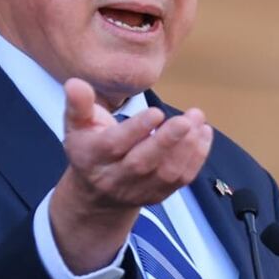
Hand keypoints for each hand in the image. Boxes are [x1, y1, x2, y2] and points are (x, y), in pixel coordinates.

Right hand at [49, 78, 212, 272]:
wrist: (96, 194)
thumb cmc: (90, 147)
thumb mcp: (77, 125)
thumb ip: (78, 104)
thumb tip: (75, 83)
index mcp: (92, 157)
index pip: (114, 145)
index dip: (136, 129)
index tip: (157, 112)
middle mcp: (114, 178)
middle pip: (142, 163)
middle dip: (167, 141)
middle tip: (187, 119)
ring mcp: (137, 190)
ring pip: (165, 173)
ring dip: (187, 148)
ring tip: (197, 120)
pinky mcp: (157, 195)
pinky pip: (180, 181)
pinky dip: (196, 158)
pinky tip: (203, 134)